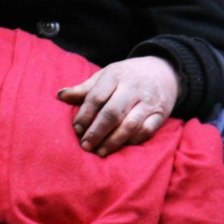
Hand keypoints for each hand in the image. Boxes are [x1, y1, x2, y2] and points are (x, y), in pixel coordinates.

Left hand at [56, 56, 180, 156]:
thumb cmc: (127, 76)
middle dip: (97, 132)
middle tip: (85, 146)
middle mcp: (133, 88)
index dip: (85, 115)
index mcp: (115, 76)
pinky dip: (133, 141)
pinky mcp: (161, 114)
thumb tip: (59, 96)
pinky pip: (147, 131)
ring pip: (130, 125)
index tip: (76, 129)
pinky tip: (121, 147)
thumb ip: (84, 88)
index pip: (96, 97)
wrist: (164, 71)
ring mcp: (148, 102)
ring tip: (100, 152)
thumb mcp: (106, 76)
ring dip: (113, 141)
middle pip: (112, 113)